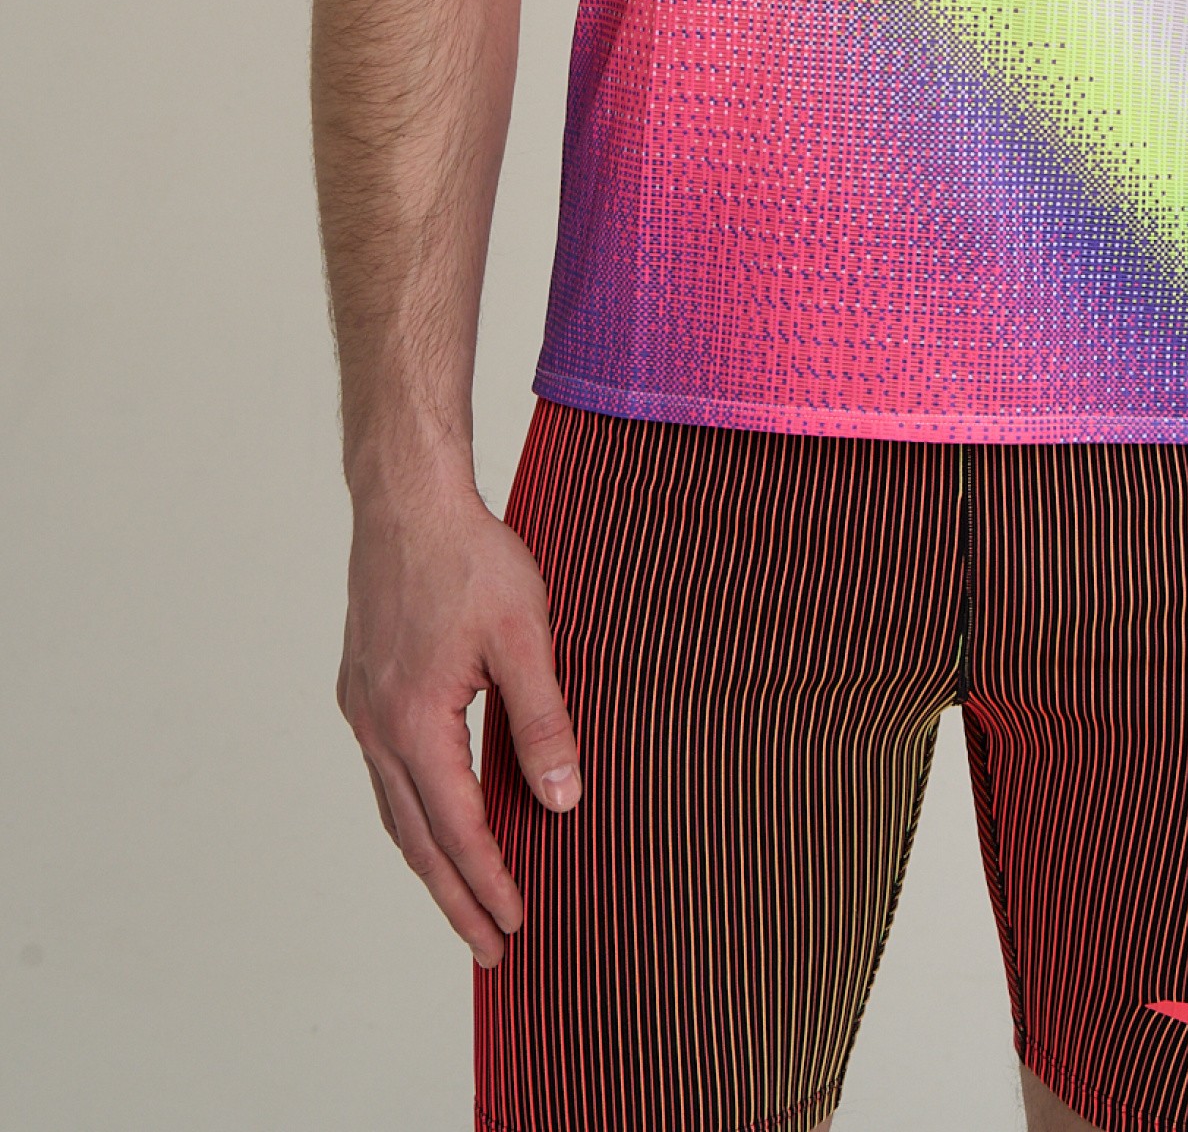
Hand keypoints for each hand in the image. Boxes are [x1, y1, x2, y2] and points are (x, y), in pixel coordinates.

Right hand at [336, 475, 581, 968]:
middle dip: (455, 898)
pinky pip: (387, 773)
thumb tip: (563, 799)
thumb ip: (543, 720)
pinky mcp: (362, 687)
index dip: (489, 880)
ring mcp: (362, 708)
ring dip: (431, 862)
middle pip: (416, 838)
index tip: (515, 926)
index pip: (457, 827)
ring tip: (464, 904)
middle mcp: (376, 725)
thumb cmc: (470, 558)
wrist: (407, 498)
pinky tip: (438, 819)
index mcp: (414, 720)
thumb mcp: (525, 635)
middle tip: (490, 951)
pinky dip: (414, 814)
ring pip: (395, 810)